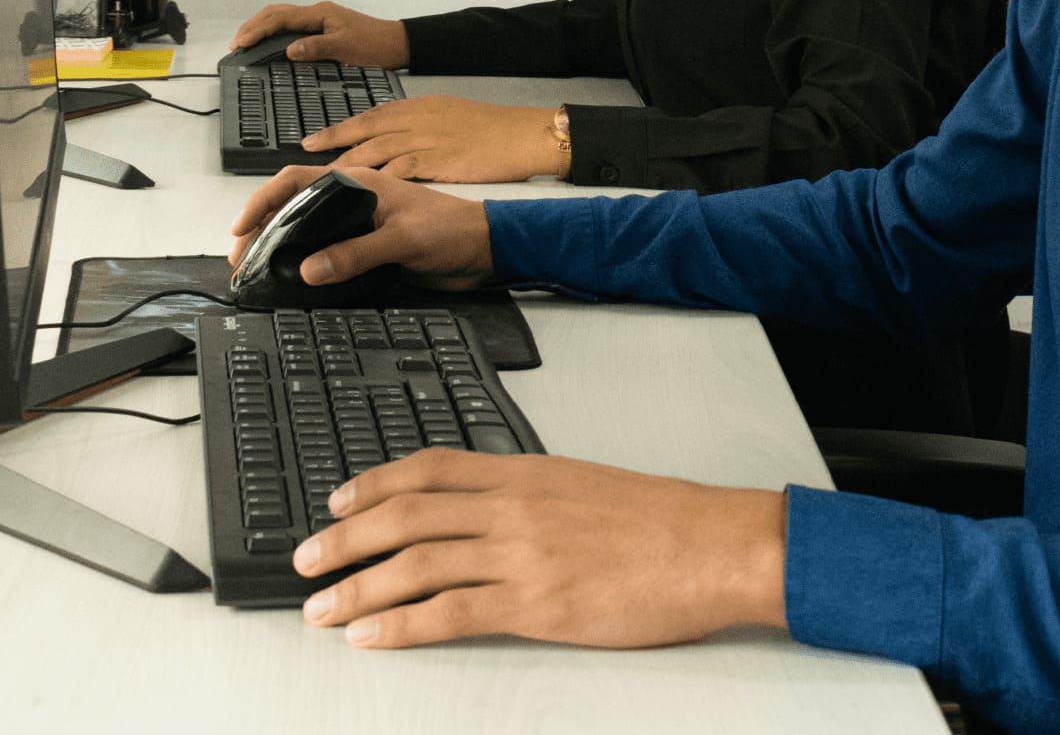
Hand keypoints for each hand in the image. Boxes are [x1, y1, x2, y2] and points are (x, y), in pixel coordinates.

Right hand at [227, 166, 493, 288]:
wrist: (483, 249)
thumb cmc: (452, 230)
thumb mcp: (402, 240)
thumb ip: (355, 253)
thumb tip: (308, 268)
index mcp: (359, 183)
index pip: (297, 180)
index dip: (263, 200)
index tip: (241, 227)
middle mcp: (354, 199)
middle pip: (294, 204)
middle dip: (262, 226)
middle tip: (240, 256)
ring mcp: (359, 221)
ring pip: (306, 226)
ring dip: (279, 242)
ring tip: (257, 266)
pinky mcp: (367, 245)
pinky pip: (326, 248)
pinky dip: (304, 258)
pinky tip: (293, 275)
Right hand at [230, 1, 409, 67]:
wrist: (398, 44)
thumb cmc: (376, 45)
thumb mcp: (346, 48)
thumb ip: (317, 48)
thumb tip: (289, 50)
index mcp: (319, 13)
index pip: (280, 18)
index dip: (257, 30)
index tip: (240, 43)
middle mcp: (317, 13)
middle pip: (276, 14)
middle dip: (253, 26)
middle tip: (235, 44)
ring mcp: (320, 20)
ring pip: (283, 20)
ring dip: (262, 29)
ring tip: (245, 43)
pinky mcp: (324, 30)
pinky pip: (292, 28)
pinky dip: (276, 34)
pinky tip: (270, 46)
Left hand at [293, 449, 786, 649]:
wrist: (709, 544)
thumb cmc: (659, 519)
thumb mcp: (586, 485)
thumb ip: (533, 494)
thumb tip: (491, 508)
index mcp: (525, 471)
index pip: (429, 467)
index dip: (374, 482)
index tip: (338, 498)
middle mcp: (512, 506)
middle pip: (406, 514)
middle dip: (345, 537)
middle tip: (306, 559)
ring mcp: (520, 554)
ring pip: (415, 563)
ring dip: (357, 586)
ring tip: (320, 609)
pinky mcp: (534, 604)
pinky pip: (449, 614)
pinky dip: (400, 626)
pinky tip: (371, 636)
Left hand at [300, 95, 570, 183]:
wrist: (523, 134)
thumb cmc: (494, 130)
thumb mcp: (452, 119)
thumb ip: (423, 130)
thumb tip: (400, 145)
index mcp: (419, 108)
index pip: (371, 116)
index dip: (341, 128)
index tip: (318, 138)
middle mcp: (416, 121)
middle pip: (363, 130)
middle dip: (333, 141)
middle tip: (307, 151)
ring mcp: (424, 140)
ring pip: (373, 150)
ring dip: (344, 166)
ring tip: (320, 184)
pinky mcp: (435, 161)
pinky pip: (396, 170)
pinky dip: (374, 183)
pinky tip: (358, 196)